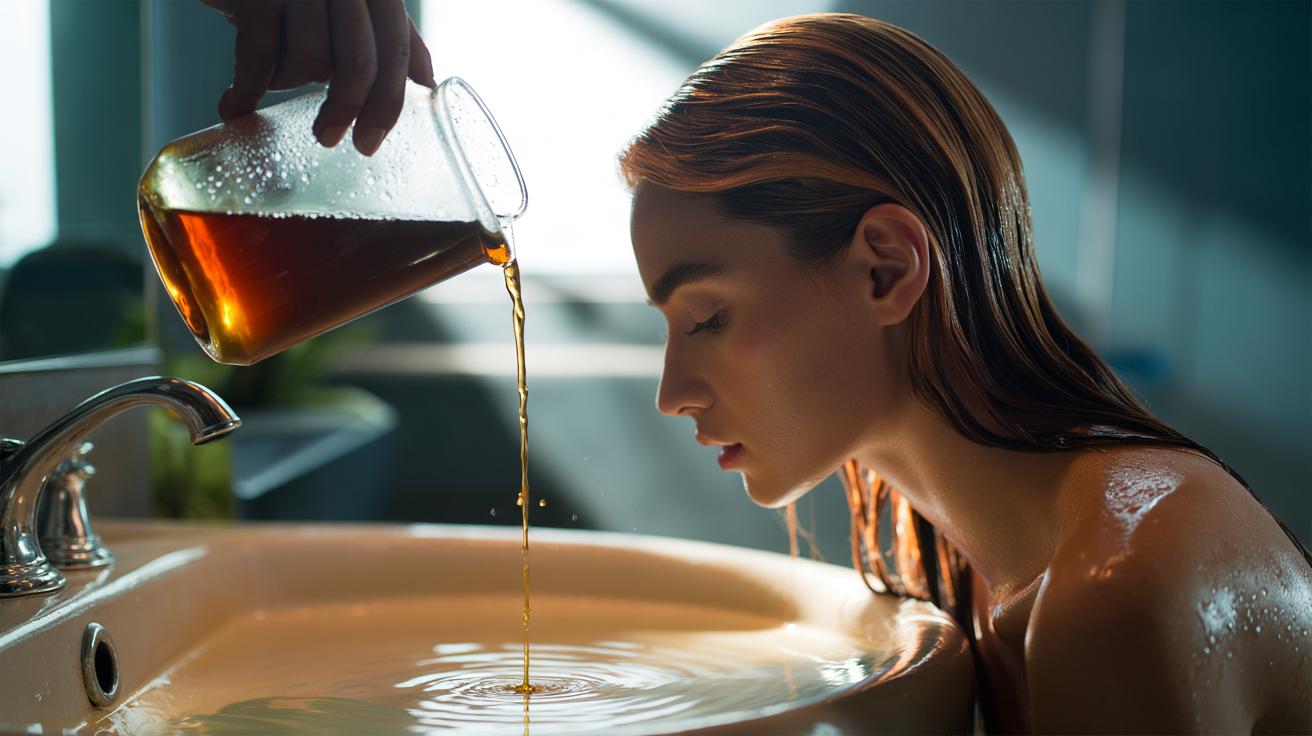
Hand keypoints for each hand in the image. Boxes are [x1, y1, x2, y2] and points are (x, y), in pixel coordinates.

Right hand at [203, 0, 436, 155]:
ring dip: (287, 81)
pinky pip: (257, 56)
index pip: (395, 51)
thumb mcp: (357, 5)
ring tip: (274, 76)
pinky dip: (246, 89)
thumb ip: (394, 36)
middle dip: (344, 109)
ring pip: (309, 60)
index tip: (369, 142)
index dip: (386, 103)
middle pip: (358, 63)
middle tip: (326, 137)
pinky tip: (236, 106)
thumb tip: (427, 83)